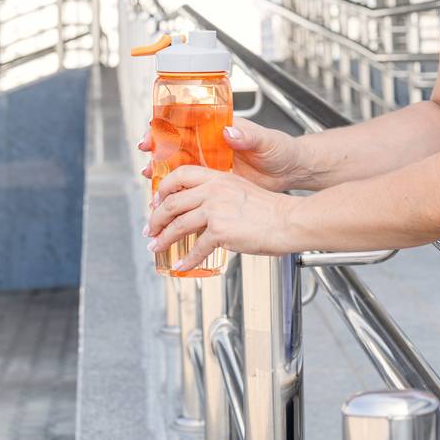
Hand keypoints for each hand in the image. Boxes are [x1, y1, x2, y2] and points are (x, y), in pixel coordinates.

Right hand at [138, 116, 306, 192]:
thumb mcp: (267, 140)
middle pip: (177, 145)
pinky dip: (178, 193)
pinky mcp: (216, 184)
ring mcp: (212, 165)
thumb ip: (249, 135)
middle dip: (157, 151)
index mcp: (220, 128)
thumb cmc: (282, 149)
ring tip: (148, 180)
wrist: (291, 171)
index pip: (187, 122)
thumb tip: (230, 131)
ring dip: (163, 173)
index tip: (152, 134)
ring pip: (180, 167)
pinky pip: (192, 188)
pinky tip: (167, 201)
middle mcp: (212, 145)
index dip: (166, 126)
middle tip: (144, 160)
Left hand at [144, 164, 301, 269]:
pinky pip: (196, 248)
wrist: (288, 220)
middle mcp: (213, 190)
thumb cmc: (271, 210)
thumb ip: (220, 194)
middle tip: (150, 228)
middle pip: (172, 202)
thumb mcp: (241, 190)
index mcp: (218, 177)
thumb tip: (202, 210)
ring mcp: (215, 210)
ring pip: (178, 225)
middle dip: (156, 218)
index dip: (163, 188)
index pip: (180, 174)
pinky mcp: (220, 231)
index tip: (156, 201)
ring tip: (156, 247)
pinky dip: (186, 259)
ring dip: (163, 239)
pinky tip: (182, 265)